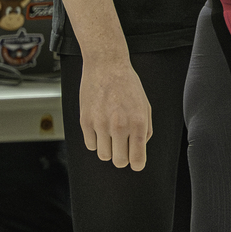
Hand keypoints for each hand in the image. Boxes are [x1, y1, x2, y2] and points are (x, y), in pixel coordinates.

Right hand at [79, 55, 153, 170]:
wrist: (106, 66)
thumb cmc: (128, 85)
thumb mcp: (145, 106)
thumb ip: (145, 129)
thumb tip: (140, 149)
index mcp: (138, 122)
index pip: (137, 157)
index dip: (137, 164)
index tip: (136, 164)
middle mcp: (119, 126)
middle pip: (119, 161)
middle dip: (122, 158)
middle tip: (123, 149)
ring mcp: (100, 125)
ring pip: (103, 155)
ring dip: (108, 149)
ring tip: (112, 135)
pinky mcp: (85, 122)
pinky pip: (90, 145)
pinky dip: (95, 141)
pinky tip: (100, 129)